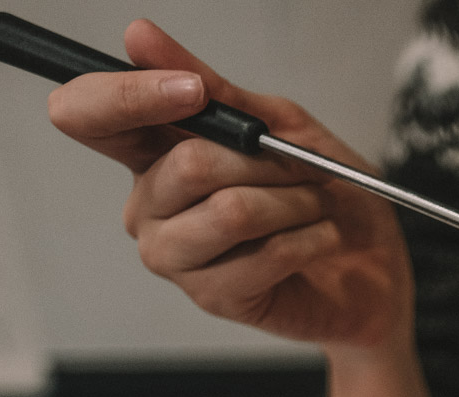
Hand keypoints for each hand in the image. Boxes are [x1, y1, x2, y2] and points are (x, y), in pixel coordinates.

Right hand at [46, 20, 413, 355]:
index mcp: (152, 154)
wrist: (370, 270)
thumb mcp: (281, 126)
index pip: (88, 116)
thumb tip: (140, 37)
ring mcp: (176, 256)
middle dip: (267, 161)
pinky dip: (311, 237)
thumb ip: (215, 90)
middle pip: (186, 165)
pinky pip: (266, 254)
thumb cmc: (324, 199)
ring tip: (316, 206)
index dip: (127, 97)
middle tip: (301, 171)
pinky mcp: (213, 297)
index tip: (193, 92)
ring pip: (230, 211)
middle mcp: (150, 206)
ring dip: (294, 201)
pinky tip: (321, 238)